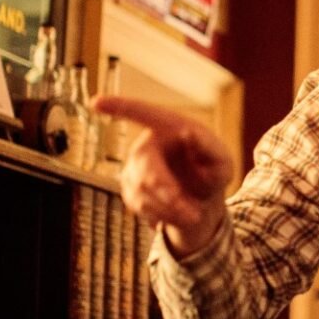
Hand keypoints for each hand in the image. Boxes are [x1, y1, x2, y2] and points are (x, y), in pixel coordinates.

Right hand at [93, 95, 232, 253]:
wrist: (201, 198)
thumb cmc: (212, 171)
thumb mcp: (222, 161)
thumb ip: (209, 148)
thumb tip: (189, 133)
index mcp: (168, 127)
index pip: (141, 113)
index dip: (119, 107)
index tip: (96, 103)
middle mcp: (146, 144)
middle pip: (145, 167)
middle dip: (167, 193)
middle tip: (192, 213)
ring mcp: (133, 168)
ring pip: (141, 191)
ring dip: (169, 208)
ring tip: (194, 215)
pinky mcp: (129, 189)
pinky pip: (139, 205)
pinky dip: (162, 215)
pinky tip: (179, 214)